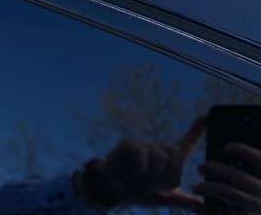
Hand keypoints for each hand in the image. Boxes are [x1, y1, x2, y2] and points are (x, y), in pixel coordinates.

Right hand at [74, 115, 206, 212]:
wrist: (114, 191)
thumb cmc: (141, 192)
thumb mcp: (164, 199)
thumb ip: (184, 201)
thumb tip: (205, 209)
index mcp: (170, 161)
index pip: (187, 144)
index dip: (197, 130)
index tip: (207, 116)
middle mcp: (160, 150)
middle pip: (177, 156)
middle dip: (169, 178)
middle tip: (157, 188)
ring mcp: (145, 145)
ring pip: (160, 158)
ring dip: (152, 179)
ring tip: (142, 184)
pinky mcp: (130, 144)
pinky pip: (142, 156)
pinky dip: (139, 172)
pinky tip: (131, 178)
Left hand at [195, 143, 260, 213]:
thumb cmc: (257, 209)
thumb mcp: (258, 194)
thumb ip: (252, 181)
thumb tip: (227, 160)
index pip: (259, 159)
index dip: (242, 150)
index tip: (225, 147)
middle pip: (237, 176)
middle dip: (216, 169)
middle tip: (200, 167)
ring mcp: (257, 208)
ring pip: (228, 192)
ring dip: (209, 187)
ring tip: (196, 186)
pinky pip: (224, 212)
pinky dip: (210, 211)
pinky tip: (202, 210)